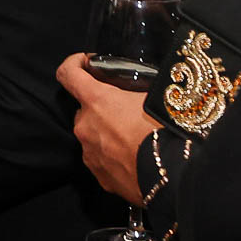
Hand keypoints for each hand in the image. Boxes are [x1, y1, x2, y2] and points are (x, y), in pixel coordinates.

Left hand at [56, 53, 160, 204]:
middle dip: (100, 108)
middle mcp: (85, 126)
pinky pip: (101, 158)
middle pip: (84, 109)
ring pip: (92, 135)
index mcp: (96, 101)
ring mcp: (89, 152)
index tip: (85, 63)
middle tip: (125, 110)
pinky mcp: (99, 175)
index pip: (67, 73)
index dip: (73, 63)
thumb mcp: (153, 98)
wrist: (173, 177)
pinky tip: (134, 157)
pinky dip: (113, 155)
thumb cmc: (165, 132)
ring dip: (106, 133)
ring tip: (134, 138)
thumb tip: (144, 85)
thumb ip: (136, 90)